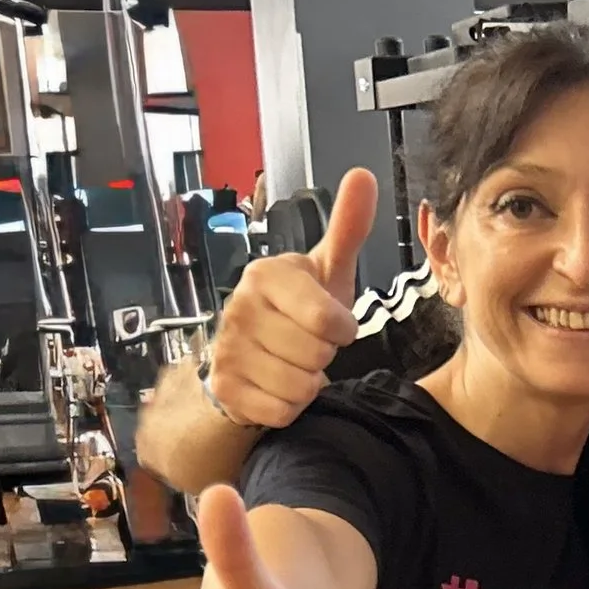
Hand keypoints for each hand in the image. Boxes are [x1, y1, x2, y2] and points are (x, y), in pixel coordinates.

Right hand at [201, 170, 375, 429]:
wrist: (252, 351)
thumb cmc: (300, 308)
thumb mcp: (327, 269)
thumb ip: (348, 228)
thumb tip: (364, 176)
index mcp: (265, 276)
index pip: (328, 321)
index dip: (342, 329)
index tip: (333, 322)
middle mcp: (238, 308)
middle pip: (316, 356)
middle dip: (323, 356)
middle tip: (309, 343)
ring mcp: (226, 349)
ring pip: (300, 387)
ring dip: (308, 382)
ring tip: (294, 363)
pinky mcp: (224, 387)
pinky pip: (282, 412)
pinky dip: (290, 407)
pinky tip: (279, 385)